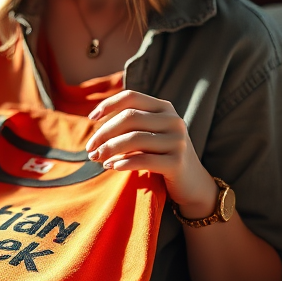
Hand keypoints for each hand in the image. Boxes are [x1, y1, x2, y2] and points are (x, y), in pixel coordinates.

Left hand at [85, 90, 217, 218]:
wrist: (192, 183)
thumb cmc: (161, 156)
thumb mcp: (148, 135)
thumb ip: (129, 126)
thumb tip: (95, 128)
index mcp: (164, 108)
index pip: (131, 97)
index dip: (108, 104)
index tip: (91, 118)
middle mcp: (173, 120)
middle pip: (129, 117)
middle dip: (104, 133)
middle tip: (90, 149)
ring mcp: (178, 141)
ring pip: (134, 138)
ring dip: (109, 149)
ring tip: (96, 158)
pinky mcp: (177, 162)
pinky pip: (143, 160)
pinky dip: (123, 162)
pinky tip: (111, 166)